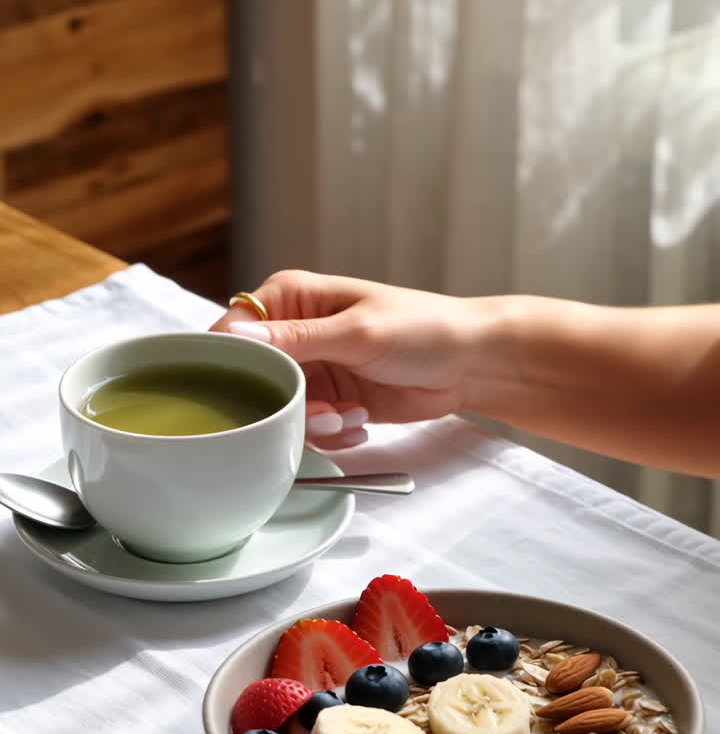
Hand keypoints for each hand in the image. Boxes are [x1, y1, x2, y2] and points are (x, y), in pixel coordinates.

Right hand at [210, 271, 489, 449]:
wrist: (471, 363)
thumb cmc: (423, 328)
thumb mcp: (358, 332)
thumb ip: (297, 339)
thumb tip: (237, 335)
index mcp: (291, 299)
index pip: (234, 331)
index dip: (237, 364)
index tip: (259, 390)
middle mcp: (294, 334)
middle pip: (254, 379)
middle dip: (285, 403)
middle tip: (323, 411)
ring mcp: (312, 370)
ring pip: (280, 410)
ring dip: (313, 423)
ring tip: (350, 415)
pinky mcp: (330, 401)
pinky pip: (308, 428)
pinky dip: (331, 434)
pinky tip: (360, 422)